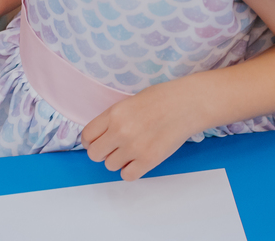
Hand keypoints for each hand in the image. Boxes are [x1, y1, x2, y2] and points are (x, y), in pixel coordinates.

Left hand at [82, 84, 197, 180]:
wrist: (187, 104)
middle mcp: (120, 131)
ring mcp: (134, 147)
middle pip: (94, 154)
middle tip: (115, 147)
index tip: (98, 141)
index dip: (91, 141)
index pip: (87, 136)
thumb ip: (113, 119)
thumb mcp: (129, 102)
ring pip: (110, 166)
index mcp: (114, 114)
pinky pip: (127, 175)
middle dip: (103, 152)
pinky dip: (131, 170)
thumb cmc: (162, 99)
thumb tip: (102, 136)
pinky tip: (138, 160)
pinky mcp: (148, 160)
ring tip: (132, 150)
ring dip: (118, 161)